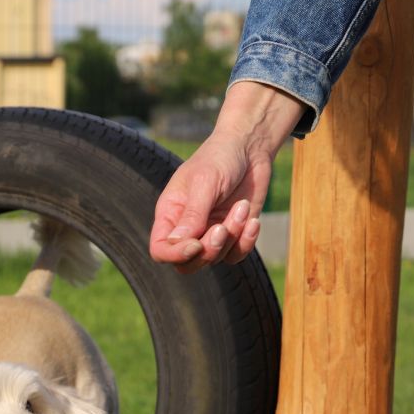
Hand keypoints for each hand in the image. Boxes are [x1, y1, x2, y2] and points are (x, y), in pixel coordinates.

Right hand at [150, 82, 305, 273]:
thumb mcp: (205, 181)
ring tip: (241, 207)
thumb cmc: (220, 158)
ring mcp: (210, 233)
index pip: (160, 249)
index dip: (174, 255)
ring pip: (215, 259)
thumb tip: (178, 242)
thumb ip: (192, 213)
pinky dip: (246, 242)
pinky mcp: (234, 234)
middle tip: (222, 228)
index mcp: (170, 213)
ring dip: (233, 236)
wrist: (249, 148)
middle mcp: (187, 228)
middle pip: (186, 264)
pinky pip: (235, 255)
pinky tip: (253, 220)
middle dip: (207, 251)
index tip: (195, 245)